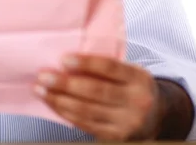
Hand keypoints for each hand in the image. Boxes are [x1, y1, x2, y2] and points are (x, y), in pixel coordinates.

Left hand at [33, 54, 161, 141]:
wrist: (155, 117)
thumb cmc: (130, 86)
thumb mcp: (127, 72)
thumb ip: (104, 66)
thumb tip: (64, 59)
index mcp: (139, 78)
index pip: (110, 68)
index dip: (86, 63)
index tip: (63, 59)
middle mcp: (137, 101)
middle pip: (96, 91)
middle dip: (65, 83)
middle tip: (43, 76)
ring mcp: (127, 122)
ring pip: (87, 110)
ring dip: (59, 99)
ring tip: (40, 89)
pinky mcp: (116, 136)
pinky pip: (85, 124)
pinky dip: (65, 113)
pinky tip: (52, 103)